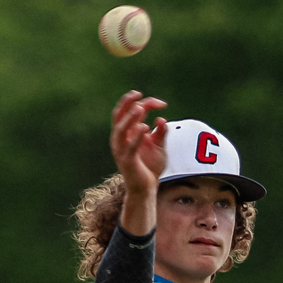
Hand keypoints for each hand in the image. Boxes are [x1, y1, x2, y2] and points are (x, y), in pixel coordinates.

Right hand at [110, 91, 167, 234]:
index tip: (163, 104)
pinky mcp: (126, 160)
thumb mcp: (159, 147)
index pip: (133, 111)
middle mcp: (121, 138)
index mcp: (127, 132)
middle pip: (120, 115)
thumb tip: (162, 119)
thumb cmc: (151, 167)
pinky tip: (145, 128)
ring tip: (140, 108)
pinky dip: (136, 136)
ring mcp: (121, 149)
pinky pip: (129, 146)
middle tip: (139, 94)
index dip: (147, 104)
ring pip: (120, 129)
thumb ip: (161, 133)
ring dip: (129, 118)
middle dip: (127, 102)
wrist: (147, 188)